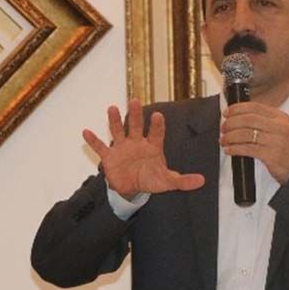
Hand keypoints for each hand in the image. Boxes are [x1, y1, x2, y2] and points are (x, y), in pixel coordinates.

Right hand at [83, 99, 204, 199]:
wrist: (131, 189)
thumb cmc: (150, 180)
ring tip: (112, 108)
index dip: (157, 125)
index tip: (158, 115)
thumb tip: (202, 181)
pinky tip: (86, 132)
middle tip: (135, 101)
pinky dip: (93, 141)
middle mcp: (137, 143)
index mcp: (152, 147)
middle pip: (136, 126)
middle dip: (136, 114)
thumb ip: (183, 181)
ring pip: (118, 131)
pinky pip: (100, 147)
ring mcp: (122, 148)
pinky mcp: (109, 157)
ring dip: (115, 121)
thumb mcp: (167, 181)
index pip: (156, 134)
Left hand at [219, 102, 288, 183]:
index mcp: (280, 117)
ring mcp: (275, 141)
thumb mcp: (281, 129)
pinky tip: (229, 150)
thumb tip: (239, 117)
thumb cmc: (288, 149)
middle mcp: (279, 127)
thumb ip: (265, 121)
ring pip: (246, 134)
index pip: (255, 107)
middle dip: (231, 122)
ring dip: (230, 137)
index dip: (237, 108)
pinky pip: (247, 149)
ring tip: (223, 140)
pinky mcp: (271, 156)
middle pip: (248, 119)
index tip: (227, 112)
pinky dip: (235, 149)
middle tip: (223, 128)